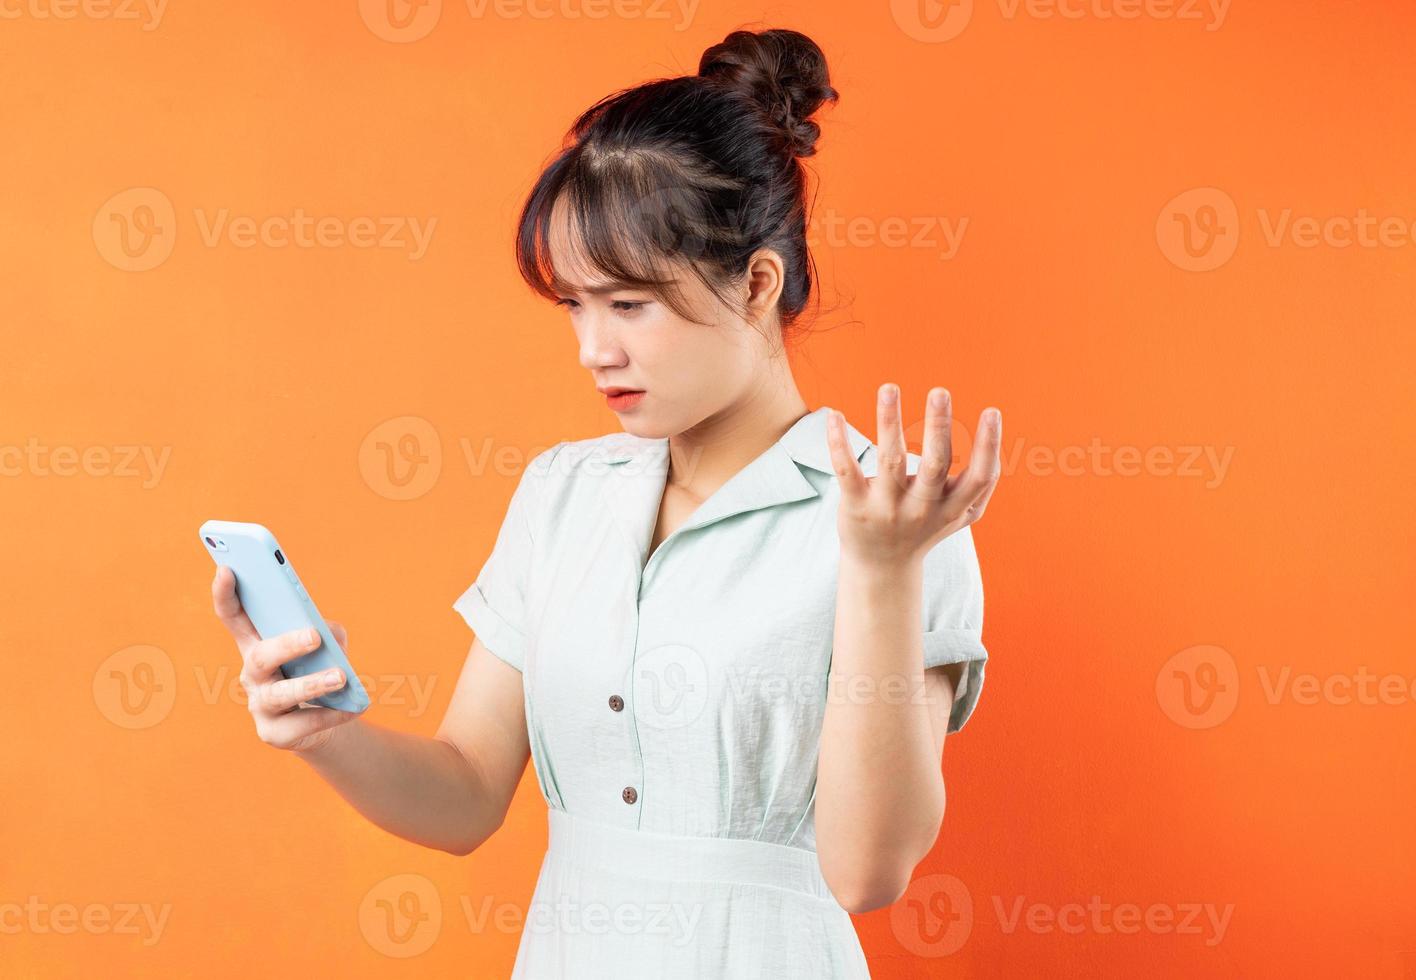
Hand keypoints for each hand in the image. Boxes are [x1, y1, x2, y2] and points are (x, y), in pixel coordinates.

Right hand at [210, 565, 359, 754]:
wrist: (324, 720)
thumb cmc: (318, 670)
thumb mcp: (325, 646)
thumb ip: (328, 632)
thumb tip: (328, 634)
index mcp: (258, 643)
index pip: (234, 617)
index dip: (225, 594)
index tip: (226, 569)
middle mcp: (252, 673)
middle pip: (260, 656)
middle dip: (286, 644)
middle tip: (314, 636)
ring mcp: (259, 705)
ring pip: (279, 694)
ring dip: (311, 684)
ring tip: (340, 677)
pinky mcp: (273, 733)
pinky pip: (301, 724)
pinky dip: (330, 714)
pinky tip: (352, 707)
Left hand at [826, 383, 1001, 567]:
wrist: (882, 567)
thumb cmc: (925, 529)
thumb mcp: (959, 515)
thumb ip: (980, 485)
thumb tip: (995, 436)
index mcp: (953, 506)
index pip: (979, 477)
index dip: (989, 446)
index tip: (992, 411)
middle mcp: (923, 508)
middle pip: (936, 465)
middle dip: (938, 427)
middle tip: (940, 391)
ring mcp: (888, 508)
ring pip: (890, 460)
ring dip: (889, 421)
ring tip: (889, 388)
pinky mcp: (856, 507)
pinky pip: (847, 471)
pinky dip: (839, 443)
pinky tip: (835, 415)